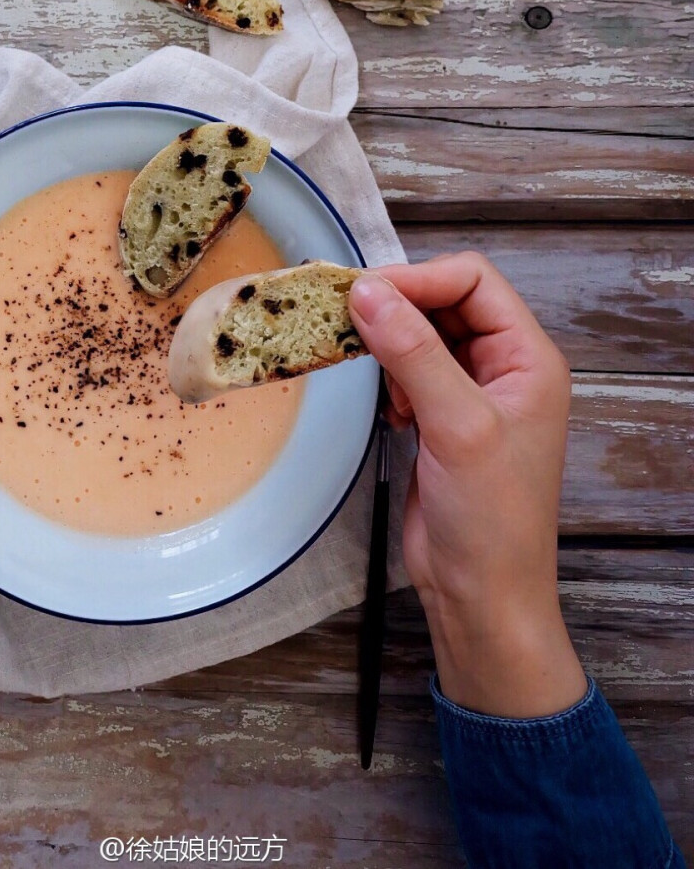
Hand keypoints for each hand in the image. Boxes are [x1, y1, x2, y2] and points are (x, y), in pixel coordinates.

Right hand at [349, 252, 586, 717]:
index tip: (364, 294)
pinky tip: (393, 414)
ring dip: (392, 348)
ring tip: (384, 387)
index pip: (474, 281)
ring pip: (422, 336)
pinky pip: (410, 372)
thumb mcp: (456, 427)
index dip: (419, 280)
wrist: (481, 598)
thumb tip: (366, 292)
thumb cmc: (492, 520)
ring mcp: (474, 394)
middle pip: (446, 302)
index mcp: (529, 357)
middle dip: (400, 310)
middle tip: (350, 325)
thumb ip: (413, 353)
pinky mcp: (444, 421)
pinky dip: (391, 380)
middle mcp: (506, 367)